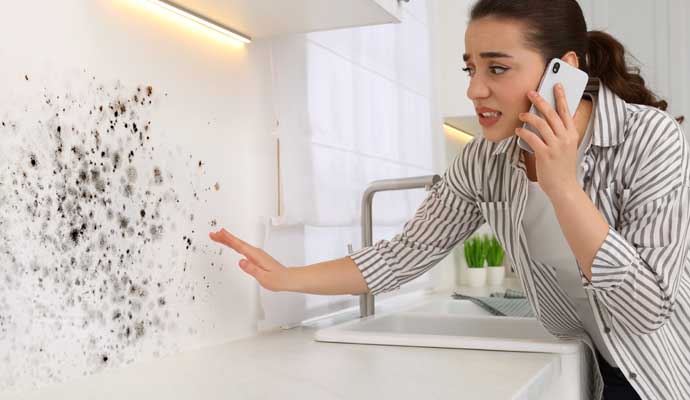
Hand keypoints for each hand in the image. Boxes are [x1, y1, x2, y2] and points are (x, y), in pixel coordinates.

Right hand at [209, 228, 290, 291]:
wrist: (288, 278)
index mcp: (256, 256)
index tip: (219, 234)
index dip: (228, 239)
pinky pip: (242, 249)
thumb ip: (252, 269)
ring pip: (239, 245)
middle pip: (237, 243)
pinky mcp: (256, 257)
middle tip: (213, 234)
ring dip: (228, 240)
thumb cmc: (278, 279)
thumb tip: (241, 261)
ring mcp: (256, 254)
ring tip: (219, 237)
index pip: (239, 246)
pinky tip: (232, 245)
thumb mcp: (264, 277)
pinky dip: (235, 245)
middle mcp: (256, 253)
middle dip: (225, 238)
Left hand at [515, 83, 579, 197]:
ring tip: (521, 114)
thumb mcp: (570, 146)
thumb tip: (568, 115)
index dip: (561, 97)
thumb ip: (567, 131)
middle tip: (531, 93)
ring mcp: (555, 146)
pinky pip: (531, 137)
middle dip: (540, 101)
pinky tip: (518, 130)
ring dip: (528, 116)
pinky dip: (523, 131)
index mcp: (572, 134)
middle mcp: (565, 138)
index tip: (556, 85)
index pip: (567, 111)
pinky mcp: (545, 154)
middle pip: (552, 113)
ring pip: (541, 123)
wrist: (565, 187)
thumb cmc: (564, 168)